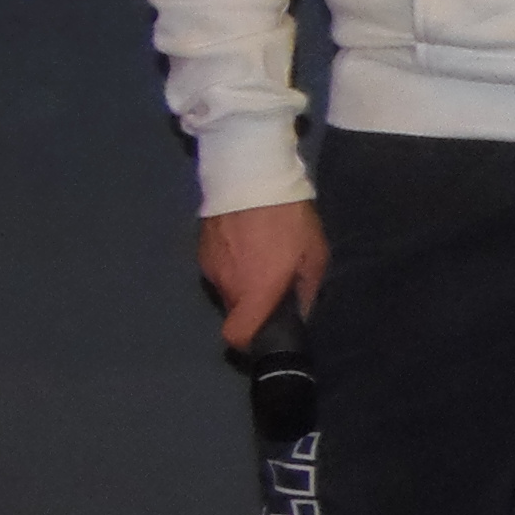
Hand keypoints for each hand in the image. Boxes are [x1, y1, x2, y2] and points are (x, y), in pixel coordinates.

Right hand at [200, 201, 328, 346]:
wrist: (251, 173)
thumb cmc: (289, 217)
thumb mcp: (314, 253)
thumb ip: (307, 290)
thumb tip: (301, 313)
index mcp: (254, 291)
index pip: (236, 335)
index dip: (249, 341)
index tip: (264, 333)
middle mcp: (226, 284)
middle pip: (235, 311)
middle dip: (253, 306)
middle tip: (273, 285)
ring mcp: (209, 264)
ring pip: (226, 288)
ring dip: (241, 282)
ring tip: (260, 256)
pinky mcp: (201, 245)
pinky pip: (218, 266)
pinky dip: (231, 263)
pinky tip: (246, 241)